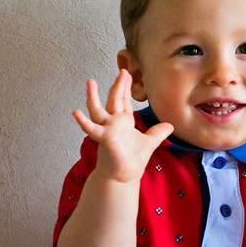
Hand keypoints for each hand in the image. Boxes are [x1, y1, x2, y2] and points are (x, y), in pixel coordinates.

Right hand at [72, 69, 172, 183]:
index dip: (126, 88)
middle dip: (118, 85)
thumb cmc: (132, 160)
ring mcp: (107, 129)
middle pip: (114, 100)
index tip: (127, 74)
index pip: (124, 101)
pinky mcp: (103, 138)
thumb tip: (170, 125)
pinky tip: (75, 113)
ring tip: (90, 82)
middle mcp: (114, 123)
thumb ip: (157, 133)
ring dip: (93, 96)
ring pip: (97, 110)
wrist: (124, 176)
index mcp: (124, 122)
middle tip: (123, 70)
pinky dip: (83, 122)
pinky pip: (91, 129)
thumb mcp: (149, 143)